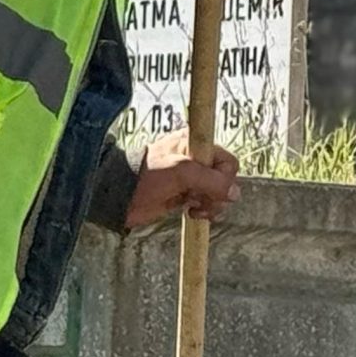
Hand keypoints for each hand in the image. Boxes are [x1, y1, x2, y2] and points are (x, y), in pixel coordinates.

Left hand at [125, 130, 240, 228]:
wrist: (120, 196)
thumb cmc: (146, 175)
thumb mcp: (181, 172)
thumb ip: (211, 181)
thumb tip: (235, 193)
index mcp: (196, 144)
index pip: (227, 161)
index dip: (223, 177)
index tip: (209, 186)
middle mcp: (196, 160)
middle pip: (224, 180)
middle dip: (216, 194)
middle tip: (198, 198)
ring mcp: (191, 179)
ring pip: (217, 194)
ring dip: (210, 205)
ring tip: (193, 207)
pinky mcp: (185, 196)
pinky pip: (207, 204)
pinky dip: (204, 211)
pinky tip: (190, 212)